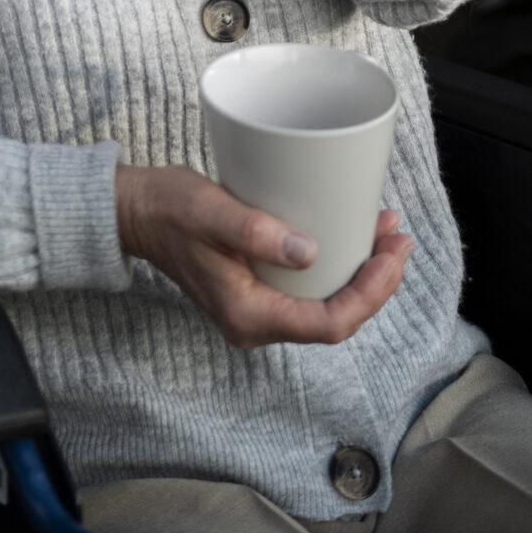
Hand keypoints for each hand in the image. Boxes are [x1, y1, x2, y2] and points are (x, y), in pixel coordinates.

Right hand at [115, 164, 411, 347]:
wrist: (134, 211)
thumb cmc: (167, 208)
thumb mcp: (210, 212)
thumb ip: (255, 234)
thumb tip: (310, 252)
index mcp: (249, 315)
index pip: (328, 324)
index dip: (369, 295)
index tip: (390, 256)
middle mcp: (257, 323)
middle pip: (334, 318)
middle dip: (375, 281)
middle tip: (397, 238)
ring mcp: (258, 308)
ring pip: (325, 303)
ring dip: (360, 272)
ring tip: (384, 232)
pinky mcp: (258, 289)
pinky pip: (309, 289)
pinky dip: (337, 264)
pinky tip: (350, 236)